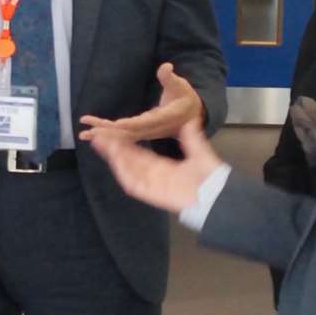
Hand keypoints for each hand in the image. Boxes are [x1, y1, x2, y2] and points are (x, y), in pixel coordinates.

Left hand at [78, 62, 202, 142]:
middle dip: (109, 134)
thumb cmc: (185, 98)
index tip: (116, 124)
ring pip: (122, 136)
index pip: (145, 123)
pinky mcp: (139, 132)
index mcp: (163, 118)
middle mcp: (152, 129)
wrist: (190, 117)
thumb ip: (170, 78)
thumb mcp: (181, 86)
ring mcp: (145, 133)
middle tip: (90, 132)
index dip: (131, 124)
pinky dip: (106, 133)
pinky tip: (90, 131)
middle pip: (129, 133)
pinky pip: (121, 135)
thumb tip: (166, 67)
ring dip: (103, 135)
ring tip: (83, 133)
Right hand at [88, 116, 221, 214]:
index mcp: (164, 167)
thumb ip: (192, 138)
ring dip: (116, 158)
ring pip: (128, 171)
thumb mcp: (200, 153)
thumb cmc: (210, 177)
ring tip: (104, 144)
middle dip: (115, 150)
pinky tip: (116, 161)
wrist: (215, 194)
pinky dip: (124, 173)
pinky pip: (133, 184)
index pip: (141, 155)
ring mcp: (152, 185)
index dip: (128, 146)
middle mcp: (155, 176)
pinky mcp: (152, 194)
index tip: (116, 135)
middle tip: (100, 137)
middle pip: (130, 162)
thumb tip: (191, 120)